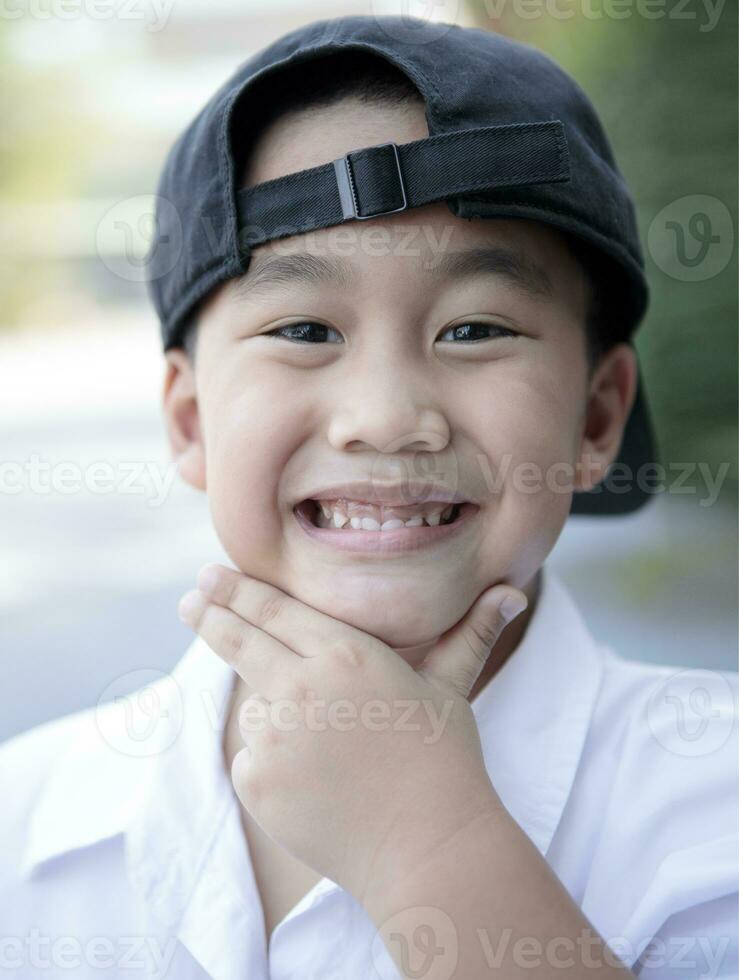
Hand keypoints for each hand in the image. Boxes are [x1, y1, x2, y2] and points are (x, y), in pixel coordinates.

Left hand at [177, 564, 527, 904]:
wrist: (427, 847)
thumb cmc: (444, 760)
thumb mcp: (451, 688)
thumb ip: (470, 633)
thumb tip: (512, 591)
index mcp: (346, 656)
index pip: (275, 610)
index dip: (238, 590)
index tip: (209, 575)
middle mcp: (300, 689)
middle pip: (239, 641)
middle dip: (209, 615)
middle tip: (189, 600)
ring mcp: (273, 738)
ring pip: (255, 709)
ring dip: (274, 714)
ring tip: (329, 748)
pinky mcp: (257, 782)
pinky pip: (253, 757)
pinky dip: (273, 761)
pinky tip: (317, 780)